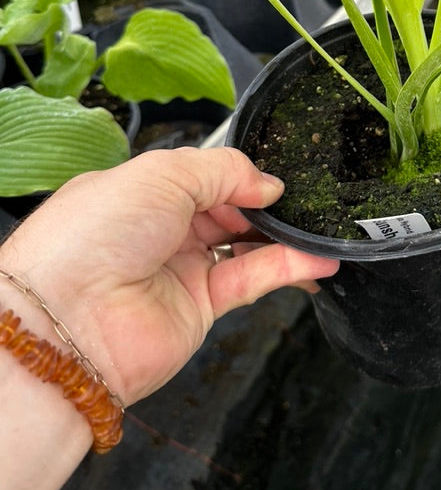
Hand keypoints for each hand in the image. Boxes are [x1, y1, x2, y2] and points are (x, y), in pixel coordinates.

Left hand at [0, 147, 338, 405]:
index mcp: (143, 192)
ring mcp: (182, 270)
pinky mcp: (201, 309)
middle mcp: (162, 231)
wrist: (68, 319)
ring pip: (246, 246)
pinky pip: (252, 281)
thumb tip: (267, 184)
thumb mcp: (163, 174)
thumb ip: (225, 170)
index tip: (274, 174)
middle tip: (301, 198)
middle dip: (264, 203)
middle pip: (228, 210)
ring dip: (285, 236)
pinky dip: (289, 268)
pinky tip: (318, 259)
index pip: (203, 176)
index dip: (240, 174)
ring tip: (321, 226)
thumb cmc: (98, 232)